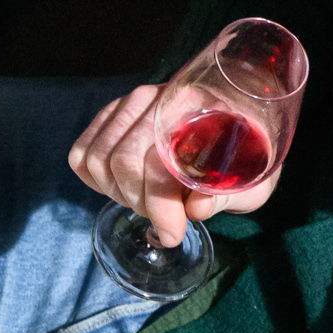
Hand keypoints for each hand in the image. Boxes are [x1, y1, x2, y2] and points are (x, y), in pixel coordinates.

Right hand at [70, 83, 280, 252]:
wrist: (234, 121)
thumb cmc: (244, 156)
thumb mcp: (250, 182)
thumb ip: (224, 195)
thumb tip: (194, 210)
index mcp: (200, 111)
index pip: (161, 162)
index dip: (161, 207)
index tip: (172, 234)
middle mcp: (159, 99)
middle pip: (123, 162)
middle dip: (140, 202)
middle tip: (163, 217)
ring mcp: (131, 103)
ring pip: (99, 159)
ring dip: (118, 193)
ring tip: (146, 200)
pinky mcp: (112, 114)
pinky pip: (82, 153)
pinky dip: (95, 180)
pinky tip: (123, 186)